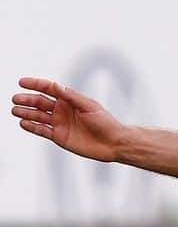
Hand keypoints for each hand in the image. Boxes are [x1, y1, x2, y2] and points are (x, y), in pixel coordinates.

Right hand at [11, 76, 126, 162]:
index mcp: (70, 100)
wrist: (114, 143)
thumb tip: (56, 86)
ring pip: (38, 116)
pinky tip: (23, 123)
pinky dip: (32, 127)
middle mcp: (63, 110)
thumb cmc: (106, 123)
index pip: (49, 89)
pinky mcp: (59, 137)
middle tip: (16, 99)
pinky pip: (41, 130)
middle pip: (40, 102)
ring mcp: (60, 123)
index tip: (22, 82)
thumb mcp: (89, 106)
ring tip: (15, 110)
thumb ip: (71, 96)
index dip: (35, 84)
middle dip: (27, 99)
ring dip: (26, 112)